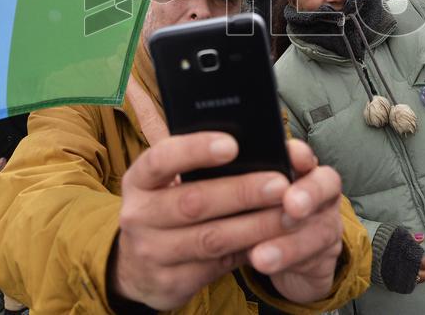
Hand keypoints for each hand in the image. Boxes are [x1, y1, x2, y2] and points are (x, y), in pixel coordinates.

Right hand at [109, 133, 342, 309]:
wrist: (137, 269)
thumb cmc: (165, 208)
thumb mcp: (165, 183)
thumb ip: (195, 165)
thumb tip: (250, 143)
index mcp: (138, 180)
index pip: (161, 158)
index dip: (195, 150)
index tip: (232, 144)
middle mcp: (138, 216)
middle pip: (193, 202)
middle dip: (241, 192)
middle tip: (280, 184)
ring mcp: (151, 253)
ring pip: (211, 239)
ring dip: (255, 226)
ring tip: (287, 214)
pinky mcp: (170, 282)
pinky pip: (217, 267)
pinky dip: (248, 251)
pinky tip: (271, 240)